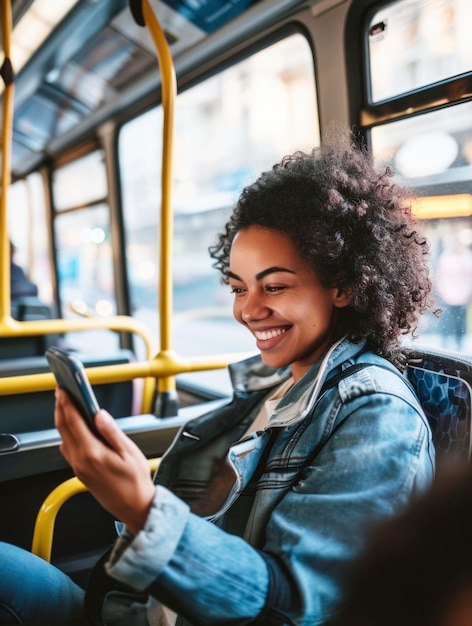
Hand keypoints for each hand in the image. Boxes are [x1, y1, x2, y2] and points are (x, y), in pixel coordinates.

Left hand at [54, 388, 155, 534]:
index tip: (63, 390)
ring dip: (62, 421)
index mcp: (92, 453)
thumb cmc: (135, 481)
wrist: (134, 507)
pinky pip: (68, 449)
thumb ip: (112, 431)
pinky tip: (75, 429)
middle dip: (60, 408)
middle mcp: (81, 461)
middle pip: (63, 429)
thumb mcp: (129, 452)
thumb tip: (99, 414)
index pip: (74, 422)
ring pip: (63, 439)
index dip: (67, 403)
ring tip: (68, 407)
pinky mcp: (80, 472)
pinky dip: (67, 434)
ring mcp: (78, 467)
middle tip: (61, 393)